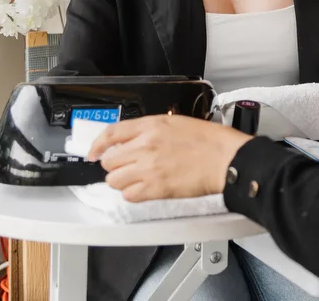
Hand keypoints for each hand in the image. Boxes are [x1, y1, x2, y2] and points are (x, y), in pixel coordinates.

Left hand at [87, 115, 251, 201]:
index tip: (93, 153)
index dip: (97, 145)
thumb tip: (131, 142)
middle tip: (128, 166)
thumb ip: (151, 130)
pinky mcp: (155, 189)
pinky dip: (134, 193)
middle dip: (116, 165)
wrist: (225, 159)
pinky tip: (147, 188)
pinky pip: (129, 195)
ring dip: (123, 180)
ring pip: (114, 180)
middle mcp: (145, 146)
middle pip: (109, 161)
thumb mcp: (177, 123)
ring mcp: (148, 168)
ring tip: (138, 178)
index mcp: (152, 125)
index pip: (111, 133)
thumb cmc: (209, 140)